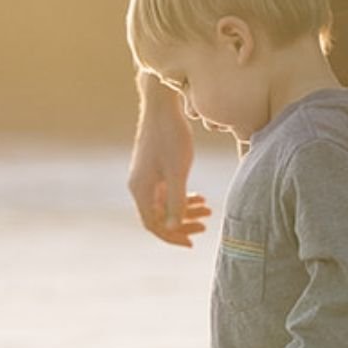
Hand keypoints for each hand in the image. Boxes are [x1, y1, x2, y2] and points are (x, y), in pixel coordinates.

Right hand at [128, 91, 211, 247]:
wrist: (162, 105)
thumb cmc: (171, 136)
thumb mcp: (177, 171)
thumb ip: (176, 201)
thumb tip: (173, 227)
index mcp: (140, 190)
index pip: (153, 225)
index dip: (172, 236)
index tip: (192, 242)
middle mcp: (139, 186)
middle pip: (158, 217)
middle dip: (182, 224)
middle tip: (205, 227)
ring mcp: (146, 177)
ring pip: (164, 204)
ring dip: (184, 210)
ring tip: (208, 210)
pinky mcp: (154, 168)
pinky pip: (166, 192)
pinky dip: (182, 197)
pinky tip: (199, 197)